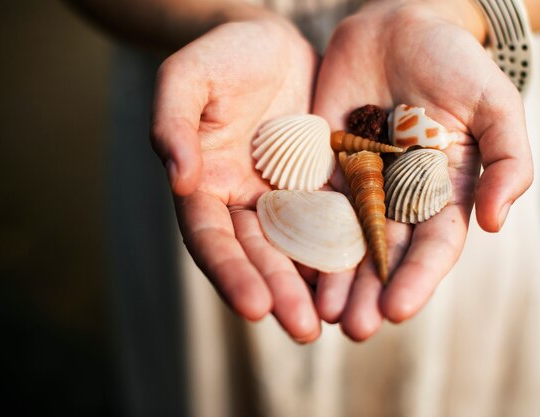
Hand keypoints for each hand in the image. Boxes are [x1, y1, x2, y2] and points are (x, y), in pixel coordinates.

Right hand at [151, 12, 325, 341]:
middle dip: (278, 292)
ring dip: (316, 286)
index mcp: (204, 185)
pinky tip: (366, 275)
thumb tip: (177, 176)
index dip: (230, 272)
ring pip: (298, 248)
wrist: (274, 43)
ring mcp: (283, 197)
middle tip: (304, 329)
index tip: (254, 306)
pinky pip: (335, 221)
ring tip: (341, 320)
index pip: (210, 238)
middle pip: (258, 255)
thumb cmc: (224, 56)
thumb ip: (172, 121)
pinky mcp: (321, 186)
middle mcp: (242, 202)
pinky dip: (347, 250)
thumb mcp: (187, 77)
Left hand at [312, 0, 532, 339]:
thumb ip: (506, 160)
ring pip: (345, 239)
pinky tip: (291, 263)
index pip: (432, 247)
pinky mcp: (323, 166)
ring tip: (320, 312)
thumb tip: (495, 222)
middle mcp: (399, 197)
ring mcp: (359, 184)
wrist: (399, 29)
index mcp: (442, 192)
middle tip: (352, 328)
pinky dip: (302, 234)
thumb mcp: (494, 106)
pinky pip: (310, 204)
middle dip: (370, 293)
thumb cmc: (454, 64)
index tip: (398, 310)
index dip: (417, 279)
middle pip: (385, 254)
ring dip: (334, 278)